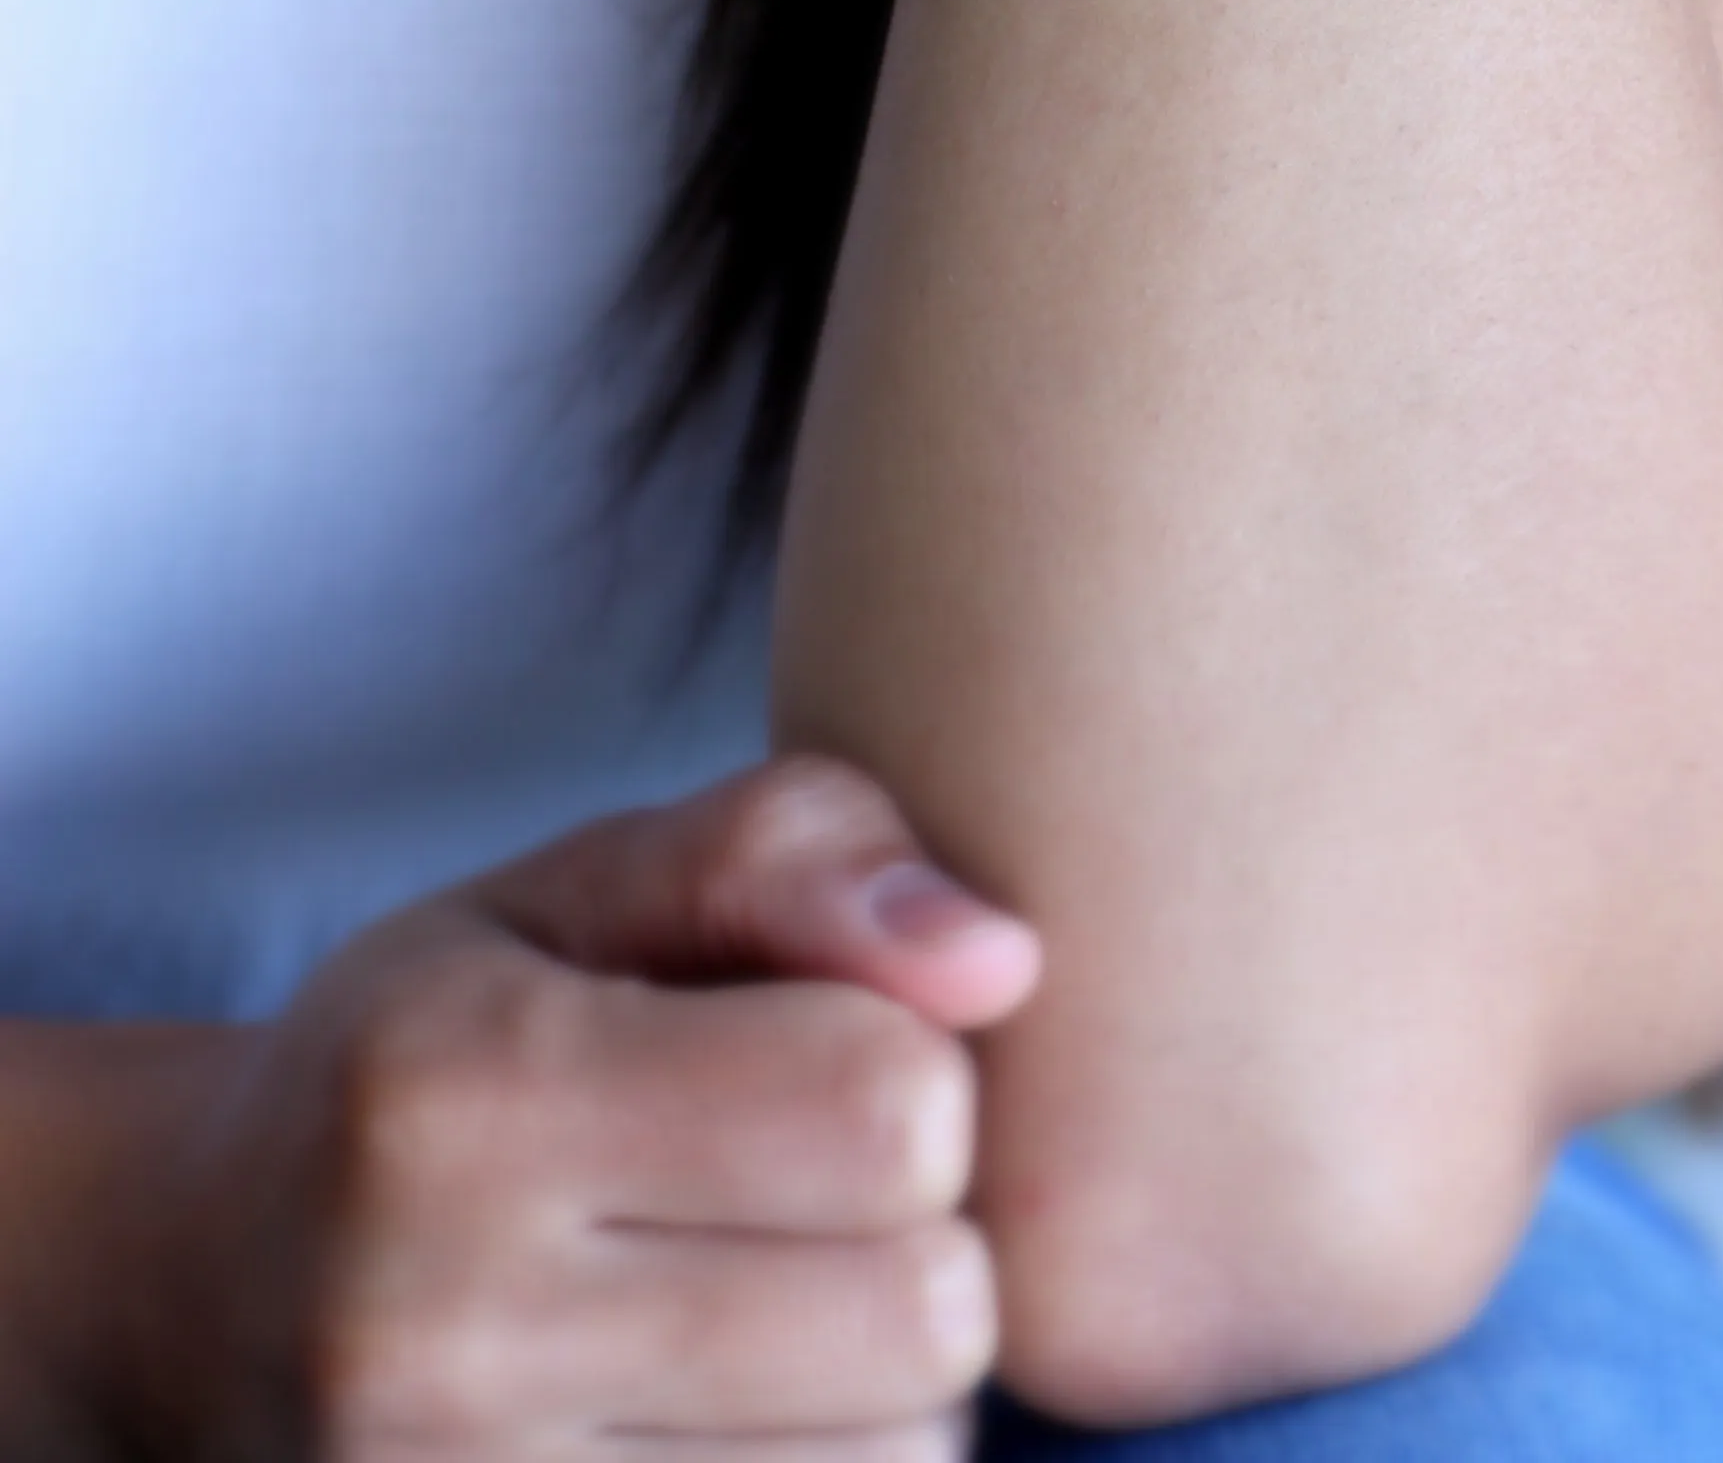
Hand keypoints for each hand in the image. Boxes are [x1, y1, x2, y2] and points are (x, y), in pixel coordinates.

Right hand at [106, 756, 1038, 1458]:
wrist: (181, 1299)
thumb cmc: (433, 1051)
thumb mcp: (575, 891)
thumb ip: (789, 852)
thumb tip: (1005, 959)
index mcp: (466, 1093)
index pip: (886, 1104)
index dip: (919, 1072)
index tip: (841, 1063)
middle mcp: (442, 1331)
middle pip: (920, 1314)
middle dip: (921, 1243)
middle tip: (818, 1212)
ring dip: (887, 1399)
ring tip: (777, 1325)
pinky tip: (743, 1425)